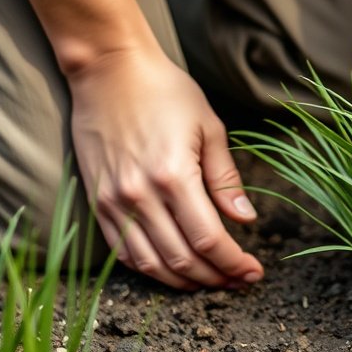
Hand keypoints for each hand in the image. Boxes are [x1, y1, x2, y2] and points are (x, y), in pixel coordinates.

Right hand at [68, 45, 263, 289]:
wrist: (108, 69)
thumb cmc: (165, 91)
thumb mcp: (209, 128)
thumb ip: (226, 179)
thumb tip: (246, 221)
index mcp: (174, 176)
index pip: (209, 240)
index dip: (234, 264)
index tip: (254, 272)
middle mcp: (140, 195)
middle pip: (182, 260)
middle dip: (216, 278)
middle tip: (238, 281)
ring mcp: (113, 201)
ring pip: (150, 264)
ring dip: (184, 282)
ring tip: (210, 281)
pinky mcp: (96, 201)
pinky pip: (123, 251)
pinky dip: (150, 269)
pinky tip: (174, 270)